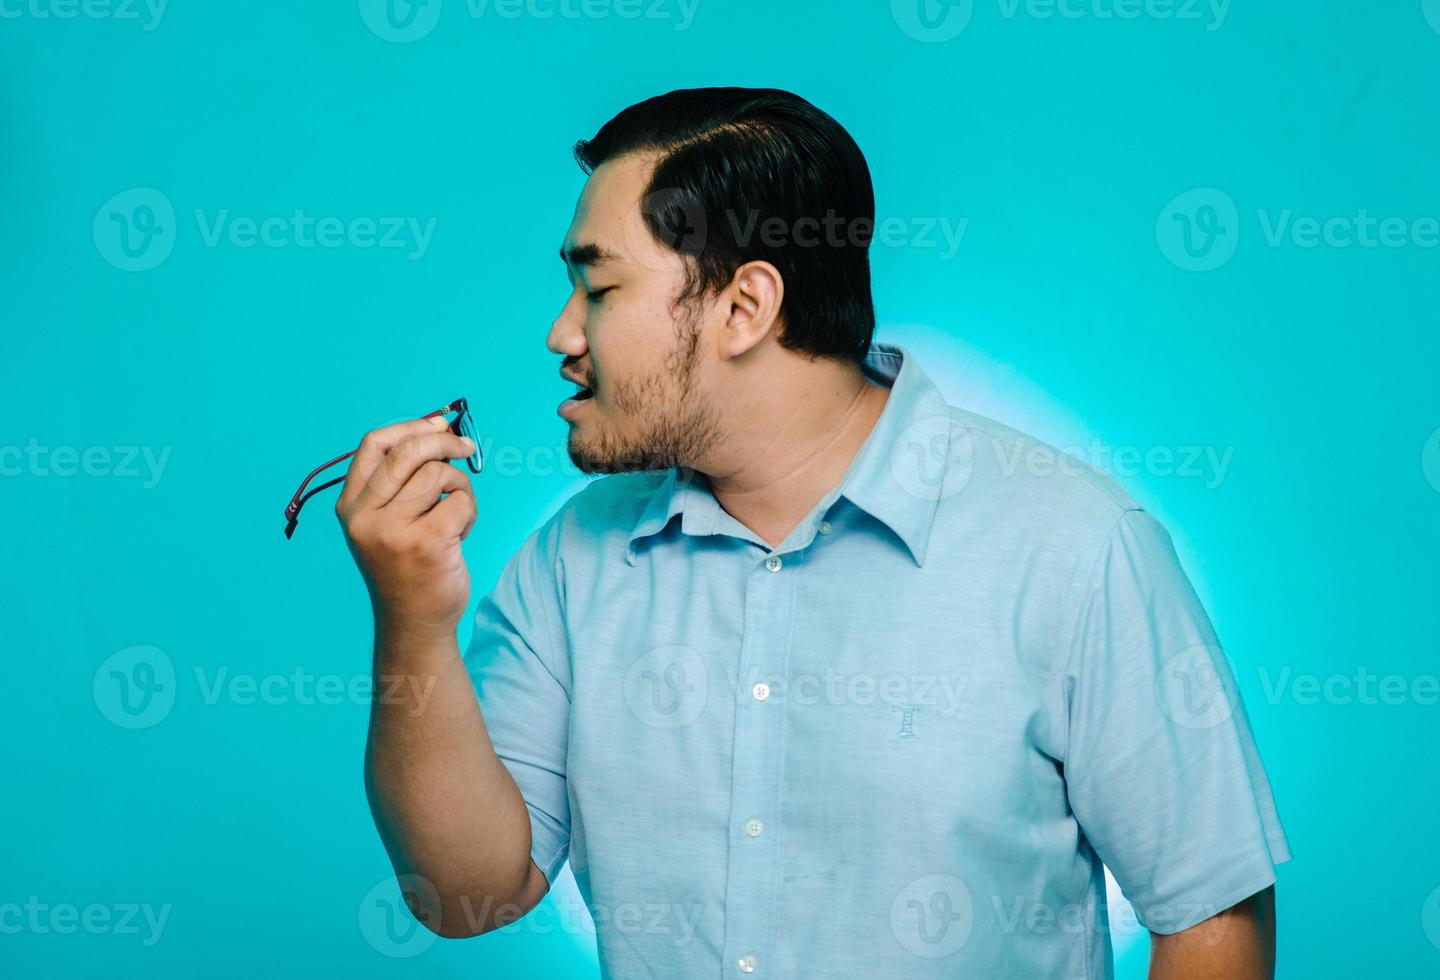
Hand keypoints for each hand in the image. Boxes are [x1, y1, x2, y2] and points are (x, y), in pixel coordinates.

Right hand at [336, 415, 477, 638]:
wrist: (414, 622)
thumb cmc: (408, 565)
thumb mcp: (389, 520)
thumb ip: (403, 479)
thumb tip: (439, 424)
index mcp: (351, 505)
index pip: (373, 444)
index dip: (410, 426)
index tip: (439, 423)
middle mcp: (364, 517)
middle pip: (408, 452)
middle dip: (444, 441)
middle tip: (466, 448)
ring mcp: (393, 531)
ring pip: (439, 475)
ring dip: (460, 488)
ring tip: (457, 514)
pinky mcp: (426, 543)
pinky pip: (460, 502)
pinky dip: (470, 511)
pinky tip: (461, 533)